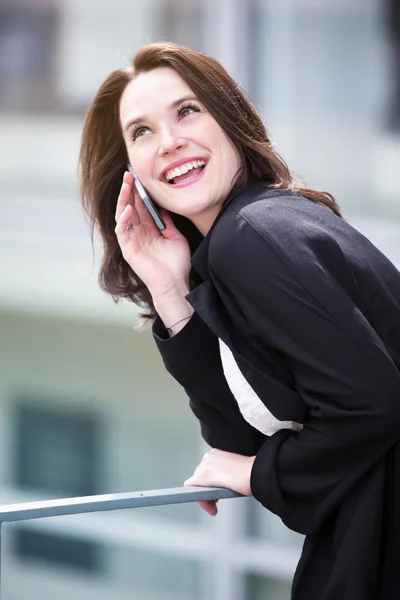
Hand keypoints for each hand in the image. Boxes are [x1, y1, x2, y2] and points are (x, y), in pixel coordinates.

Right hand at [114, 171, 191, 297]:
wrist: (175, 282)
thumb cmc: (176, 263)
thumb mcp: (175, 237)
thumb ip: (167, 223)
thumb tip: (163, 206)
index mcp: (148, 229)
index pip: (141, 206)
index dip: (139, 192)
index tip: (139, 177)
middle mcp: (138, 233)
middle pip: (130, 207)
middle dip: (128, 191)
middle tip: (128, 174)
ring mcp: (132, 241)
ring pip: (123, 216)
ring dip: (123, 200)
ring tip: (125, 186)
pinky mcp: (128, 249)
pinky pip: (122, 231)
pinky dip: (123, 219)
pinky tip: (128, 209)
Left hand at [183, 449, 254, 515]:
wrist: (252, 473)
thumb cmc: (252, 473)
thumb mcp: (237, 471)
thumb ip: (227, 474)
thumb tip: (226, 483)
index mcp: (217, 454)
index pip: (208, 470)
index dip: (212, 483)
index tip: (219, 490)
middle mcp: (208, 457)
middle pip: (200, 478)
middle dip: (208, 492)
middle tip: (217, 503)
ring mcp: (203, 467)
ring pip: (196, 485)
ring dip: (205, 498)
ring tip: (215, 506)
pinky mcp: (201, 478)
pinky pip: (191, 488)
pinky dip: (198, 498)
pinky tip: (207, 506)